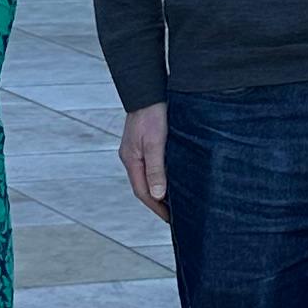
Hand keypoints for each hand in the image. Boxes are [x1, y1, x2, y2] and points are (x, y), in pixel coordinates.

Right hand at [119, 101, 168, 217]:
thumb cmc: (152, 113)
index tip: (171, 219)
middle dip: (158, 202)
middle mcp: (131, 156)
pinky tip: (173, 177)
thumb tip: (158, 195)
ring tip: (176, 200)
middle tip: (175, 215)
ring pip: (148, 176)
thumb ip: (156, 169)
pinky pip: (152, 165)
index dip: (157, 208)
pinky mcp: (144, 142)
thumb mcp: (155, 143)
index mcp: (131, 159)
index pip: (143, 192)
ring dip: (160, 189)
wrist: (149, 88)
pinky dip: (161, 175)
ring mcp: (137, 149)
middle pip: (144, 186)